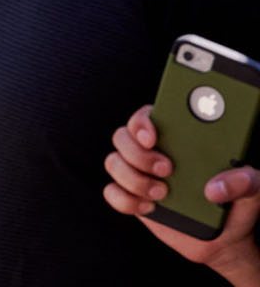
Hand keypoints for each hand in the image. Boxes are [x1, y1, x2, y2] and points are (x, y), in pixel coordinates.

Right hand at [103, 106, 259, 276]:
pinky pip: (112, 193)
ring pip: (113, 163)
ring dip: (133, 178)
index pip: (146, 116)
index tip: (153, 137)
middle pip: (122, 137)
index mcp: (179, 139)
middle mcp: (153, 152)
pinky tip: (149, 208)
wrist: (225, 241)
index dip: (141, 121)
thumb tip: (216, 188)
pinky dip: (125, 200)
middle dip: (138, 154)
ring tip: (161, 194)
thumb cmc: (237, 205)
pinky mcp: (133, 198)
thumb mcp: (255, 188)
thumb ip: (247, 181)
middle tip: (166, 169)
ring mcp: (140, 175)